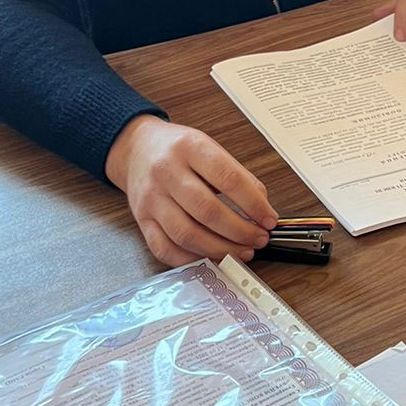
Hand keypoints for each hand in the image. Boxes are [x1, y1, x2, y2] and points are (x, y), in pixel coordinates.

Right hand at [105, 115, 276, 265]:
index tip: (269, 218)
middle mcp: (167, 172)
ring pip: (187, 234)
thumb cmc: (177, 149)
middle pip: (207, 210)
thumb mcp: (208, 146)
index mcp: (190, 147)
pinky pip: (165, 249)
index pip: (228, 178)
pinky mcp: (142, 220)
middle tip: (258, 239)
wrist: (137, 148)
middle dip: (240, 231)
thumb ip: (235, 174)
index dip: (253, 203)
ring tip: (242, 251)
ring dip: (220, 249)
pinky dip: (191, 259)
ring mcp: (151, 198)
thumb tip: (262, 206)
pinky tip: (212, 258)